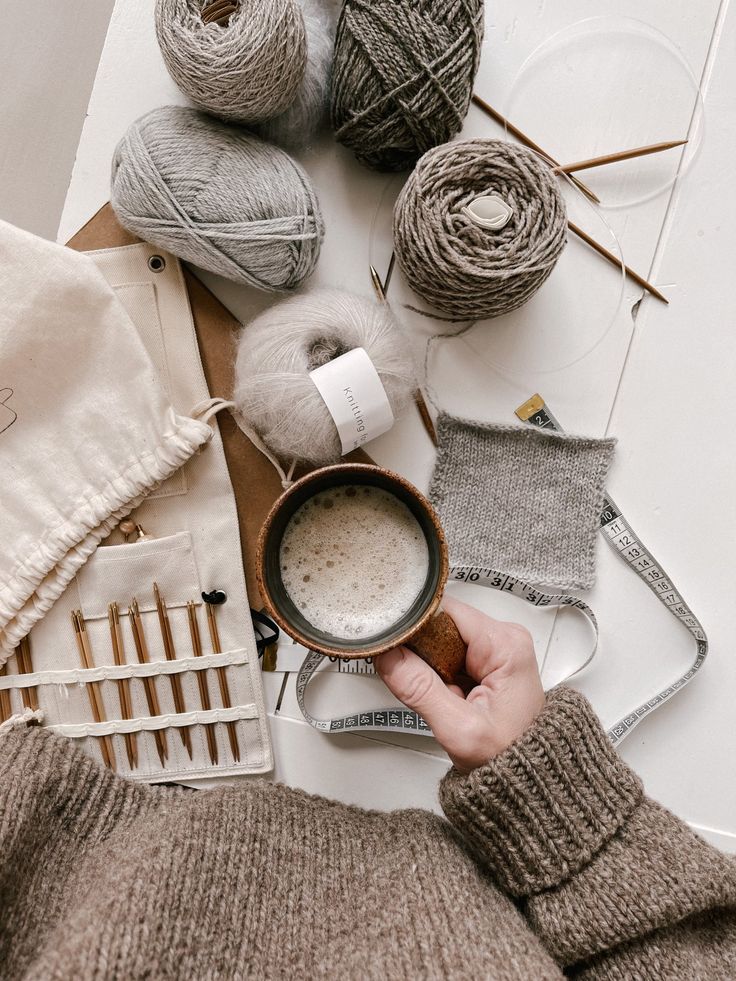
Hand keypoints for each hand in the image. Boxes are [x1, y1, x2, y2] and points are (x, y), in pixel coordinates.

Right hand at [376, 596, 545, 772]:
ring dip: (428, 664)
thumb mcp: (459, 729)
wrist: (528, 779)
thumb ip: (420, 689)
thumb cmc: (511, 757)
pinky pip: (447, 652)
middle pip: (441, 623)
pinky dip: (437, 671)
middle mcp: (505, 639)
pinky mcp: (486, 662)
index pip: (445, 611)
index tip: (394, 646)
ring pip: (440, 638)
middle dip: (421, 651)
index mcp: (506, 644)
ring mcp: (495, 649)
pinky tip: (442, 691)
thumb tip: (389, 657)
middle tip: (419, 682)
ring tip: (437, 693)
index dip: (416, 627)